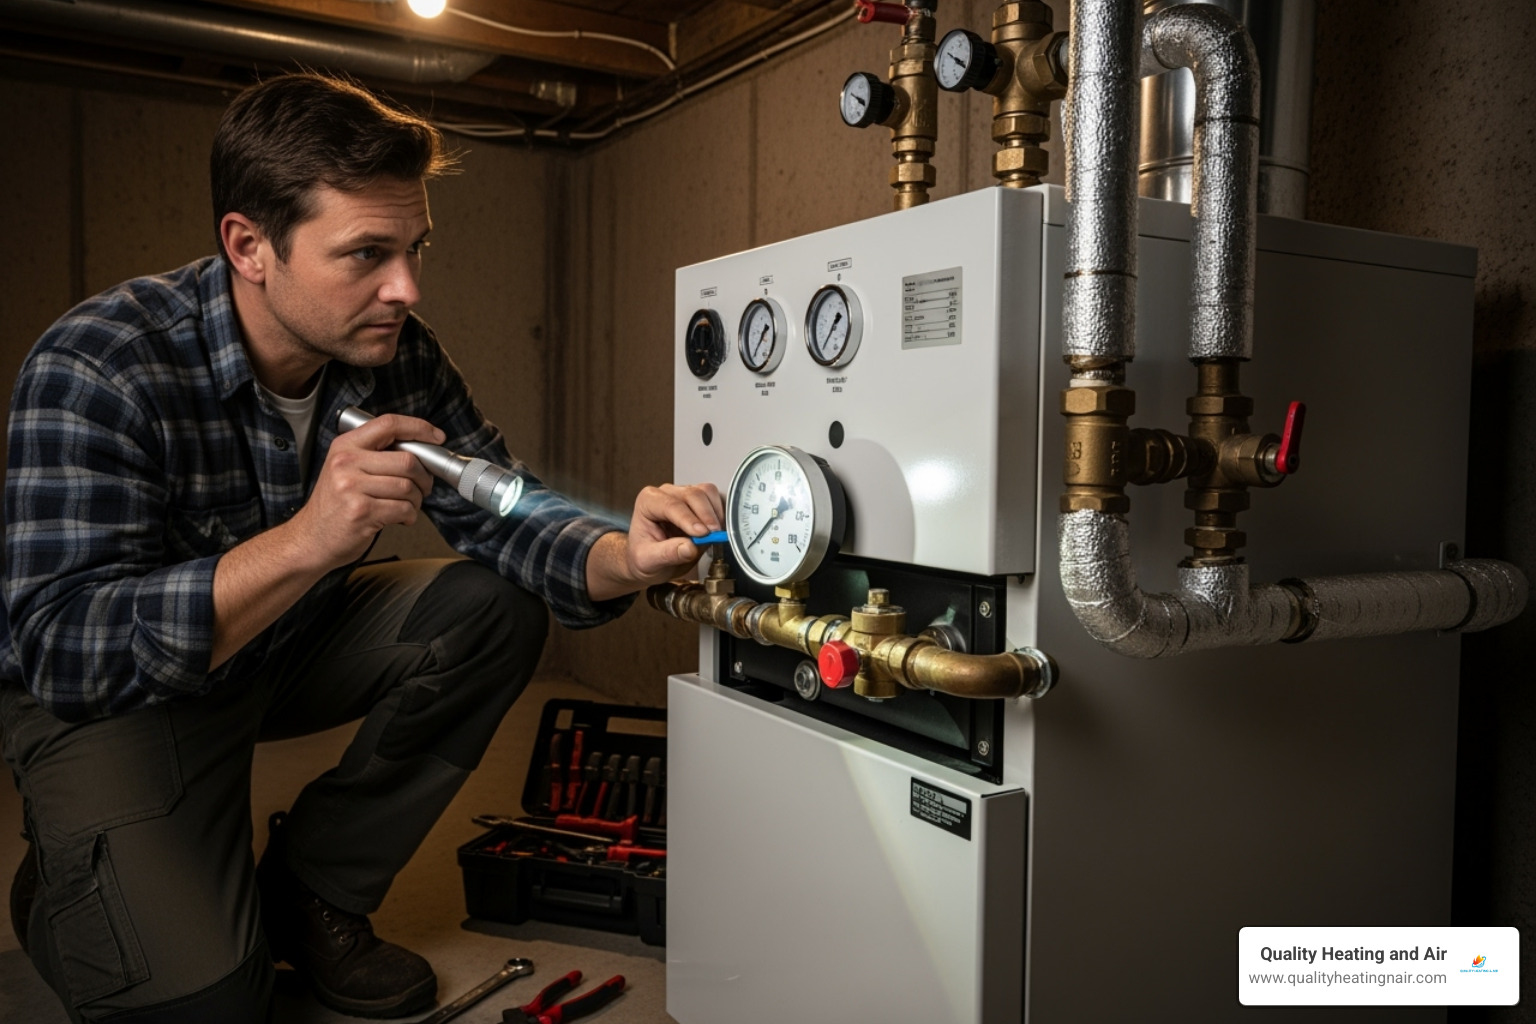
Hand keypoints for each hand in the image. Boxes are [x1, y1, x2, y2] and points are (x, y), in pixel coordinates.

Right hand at [287, 413, 443, 570]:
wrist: (311, 538)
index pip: (388, 424)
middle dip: (424, 477)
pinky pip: (403, 509)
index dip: (419, 427)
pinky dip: (409, 515)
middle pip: (407, 460)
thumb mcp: (346, 469)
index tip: (436, 437)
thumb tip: (421, 450)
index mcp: (345, 446)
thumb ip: (376, 455)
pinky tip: (399, 518)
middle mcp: (346, 463)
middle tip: (423, 487)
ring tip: (406, 505)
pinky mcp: (361, 512)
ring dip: (417, 500)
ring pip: (408, 487)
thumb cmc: (334, 505)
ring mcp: (352, 487)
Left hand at [623, 482, 724, 583]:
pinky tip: (717, 530)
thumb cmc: (644, 557)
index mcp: (648, 502)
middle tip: (713, 535)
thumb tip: (690, 548)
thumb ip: (668, 554)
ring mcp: (683, 495)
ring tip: (714, 534)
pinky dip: (720, 513)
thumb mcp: (649, 561)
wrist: (650, 560)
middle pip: (692, 494)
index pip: (671, 505)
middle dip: (706, 515)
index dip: (689, 519)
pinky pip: (715, 498)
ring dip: (714, 513)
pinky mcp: (698, 502)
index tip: (702, 534)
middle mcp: (666, 494)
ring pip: (706, 492)